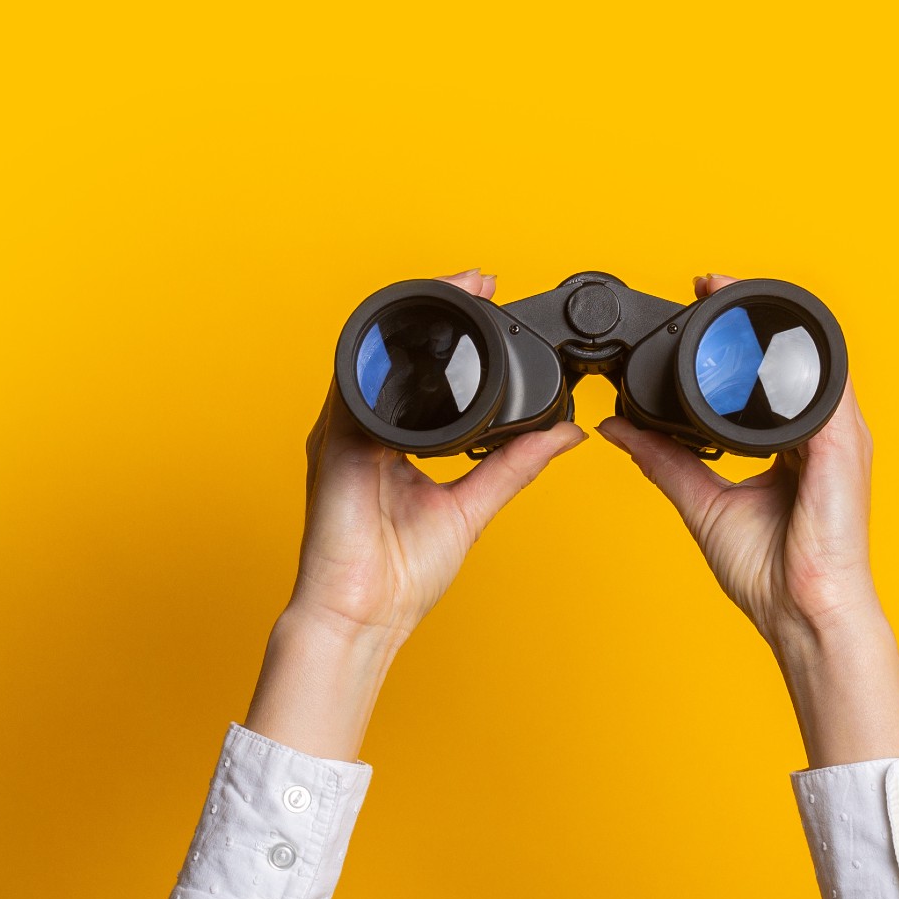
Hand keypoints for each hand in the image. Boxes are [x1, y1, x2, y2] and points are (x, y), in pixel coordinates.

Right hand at [287, 267, 587, 643]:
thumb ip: (514, 466)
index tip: (491, 303)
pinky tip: (408, 334)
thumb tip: (565, 433)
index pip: (423, 376)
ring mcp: (343, 435)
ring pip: (374, 357)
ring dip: (412, 319)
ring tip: (453, 288)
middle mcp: (365, 431)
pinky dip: (381, 358)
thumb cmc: (399, 576)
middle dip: (435, 310)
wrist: (363, 617)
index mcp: (395, 443)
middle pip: (396, 355)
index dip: (455, 338)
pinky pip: (352, 389)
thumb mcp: (474, 507)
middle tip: (479, 281)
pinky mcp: (332, 446)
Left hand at [598, 272, 898, 766]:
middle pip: (786, 362)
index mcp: (793, 448)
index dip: (733, 343)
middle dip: (748, 317)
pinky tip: (763, 331)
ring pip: (806, 361)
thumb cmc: (771, 575)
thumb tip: (618, 428)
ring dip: (768, 321)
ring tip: (725, 289)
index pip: (764, 380)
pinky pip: (826, 387)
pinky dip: (794, 354)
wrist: (803, 614)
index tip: (695, 309)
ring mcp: (839, 438)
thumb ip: (665, 460)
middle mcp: (819, 437)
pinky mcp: (846, 447)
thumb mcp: (702, 503)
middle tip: (705, 284)